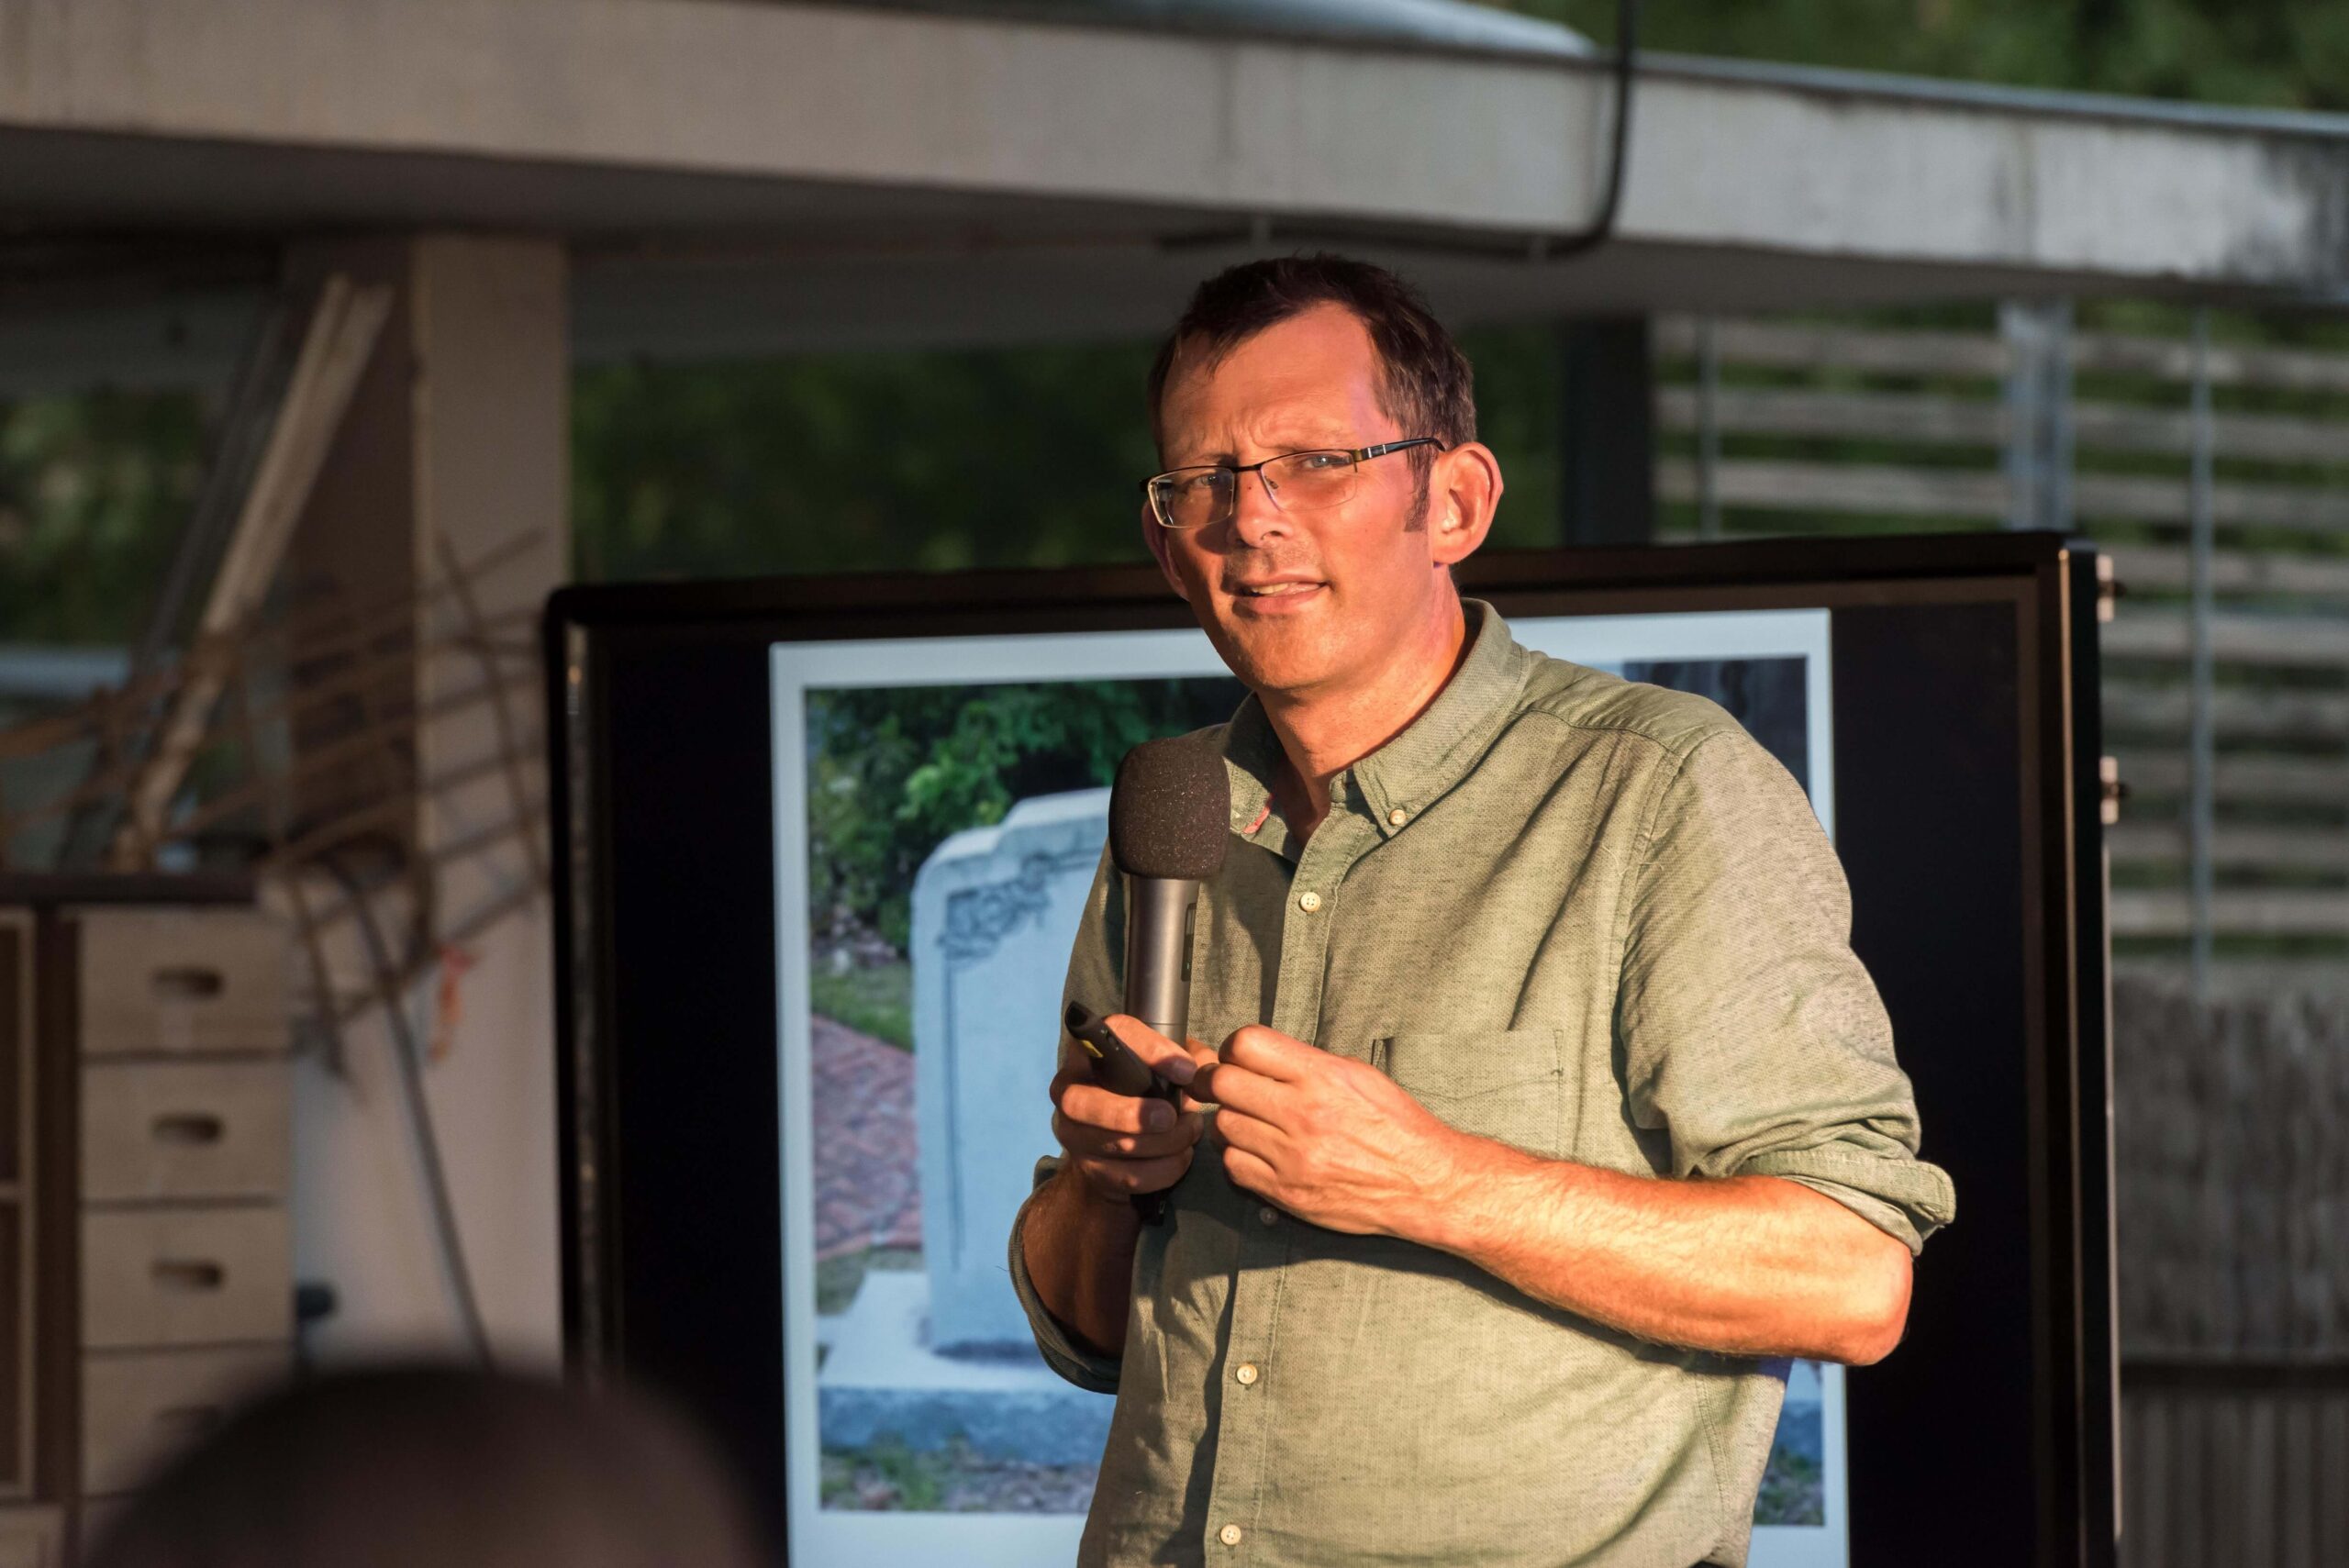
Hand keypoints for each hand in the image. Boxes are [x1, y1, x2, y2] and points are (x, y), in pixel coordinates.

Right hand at [1048, 1013, 1215, 1205]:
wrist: (1119, 1143)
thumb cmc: (1145, 1090)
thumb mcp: (1165, 1066)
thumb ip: (1188, 1058)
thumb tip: (1203, 1068)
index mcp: (1089, 1050)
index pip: (1110, 1035)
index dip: (1149, 1049)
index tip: (1185, 1071)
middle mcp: (1068, 1089)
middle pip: (1081, 1102)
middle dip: (1132, 1114)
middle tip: (1171, 1116)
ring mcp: (1072, 1132)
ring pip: (1112, 1144)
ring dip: (1163, 1143)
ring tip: (1190, 1132)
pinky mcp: (1087, 1168)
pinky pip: (1127, 1176)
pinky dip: (1163, 1170)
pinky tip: (1182, 1157)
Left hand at [1196, 1025, 1465, 1237]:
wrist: (1425, 1183)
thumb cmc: (1397, 1127)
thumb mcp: (1360, 1075)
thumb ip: (1308, 1064)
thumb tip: (1261, 1058)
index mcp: (1323, 1077)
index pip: (1247, 1044)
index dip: (1234, 1048)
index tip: (1239, 1057)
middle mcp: (1304, 1114)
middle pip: (1223, 1083)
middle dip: (1219, 1081)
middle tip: (1229, 1088)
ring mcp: (1292, 1156)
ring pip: (1223, 1126)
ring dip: (1230, 1121)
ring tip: (1251, 1122)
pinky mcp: (1287, 1191)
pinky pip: (1234, 1166)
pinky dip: (1238, 1156)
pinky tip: (1258, 1152)